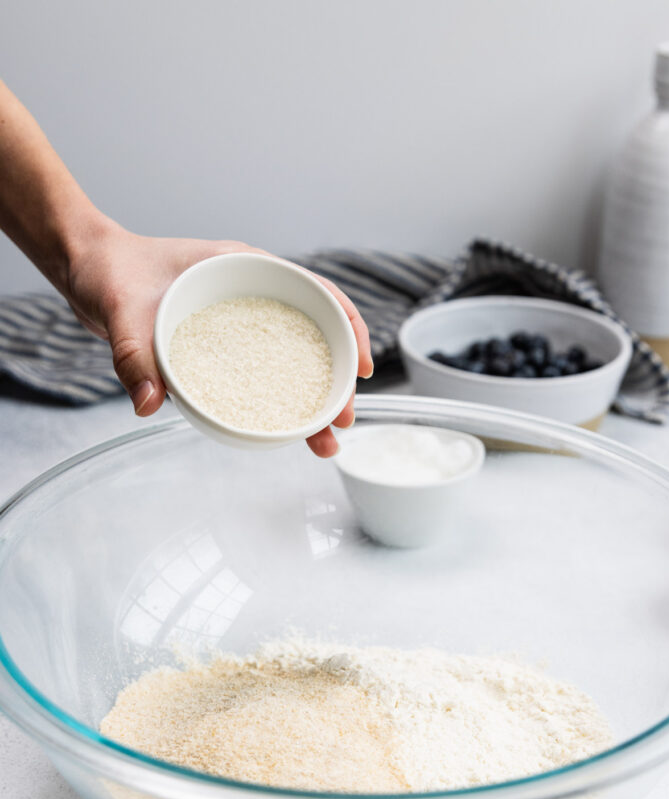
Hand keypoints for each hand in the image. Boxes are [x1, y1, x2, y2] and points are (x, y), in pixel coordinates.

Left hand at [66, 221, 372, 456]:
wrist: (86, 268)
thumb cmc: (108, 270)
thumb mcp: (119, 309)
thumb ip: (132, 355)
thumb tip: (150, 403)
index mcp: (244, 267)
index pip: (318, 292)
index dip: (350, 329)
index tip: (362, 367)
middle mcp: (250, 293)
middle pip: (314, 334)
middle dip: (336, 379)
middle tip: (340, 422)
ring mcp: (238, 320)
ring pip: (291, 358)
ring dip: (309, 398)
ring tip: (320, 440)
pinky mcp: (221, 344)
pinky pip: (260, 373)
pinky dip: (277, 400)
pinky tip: (282, 429)